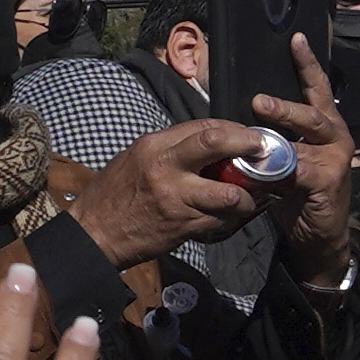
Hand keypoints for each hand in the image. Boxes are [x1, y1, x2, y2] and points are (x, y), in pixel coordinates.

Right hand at [73, 117, 275, 266]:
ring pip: (230, 192)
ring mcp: (176, 198)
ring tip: (253, 195)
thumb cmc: (115, 194)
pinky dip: (234, 218)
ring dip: (249, 195)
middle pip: (217, 142)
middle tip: (265, 152)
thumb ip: (172, 149)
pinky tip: (236, 215)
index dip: (234, 130)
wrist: (94, 233)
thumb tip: (210, 143)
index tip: (249, 137)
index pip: (204, 126)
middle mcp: (166, 167)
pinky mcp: (182, 226)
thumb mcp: (136, 158)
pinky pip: (221, 220)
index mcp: (154, 146)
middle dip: (249, 144)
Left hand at [240, 43, 357, 277]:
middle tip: (259, 100)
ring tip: (260, 118)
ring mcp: (337, 158)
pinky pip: (301, 168)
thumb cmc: (299, 195)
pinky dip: (279, 167)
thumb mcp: (285, 162)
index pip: (317, 89)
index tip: (296, 39)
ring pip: (310, 134)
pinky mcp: (330, 181)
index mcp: (325, 127)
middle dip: (286, 104)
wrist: (319, 236)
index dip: (307, 64)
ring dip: (282, 128)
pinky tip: (264, 169)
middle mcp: (336, 137)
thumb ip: (273, 143)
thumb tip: (241, 124)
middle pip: (314, 110)